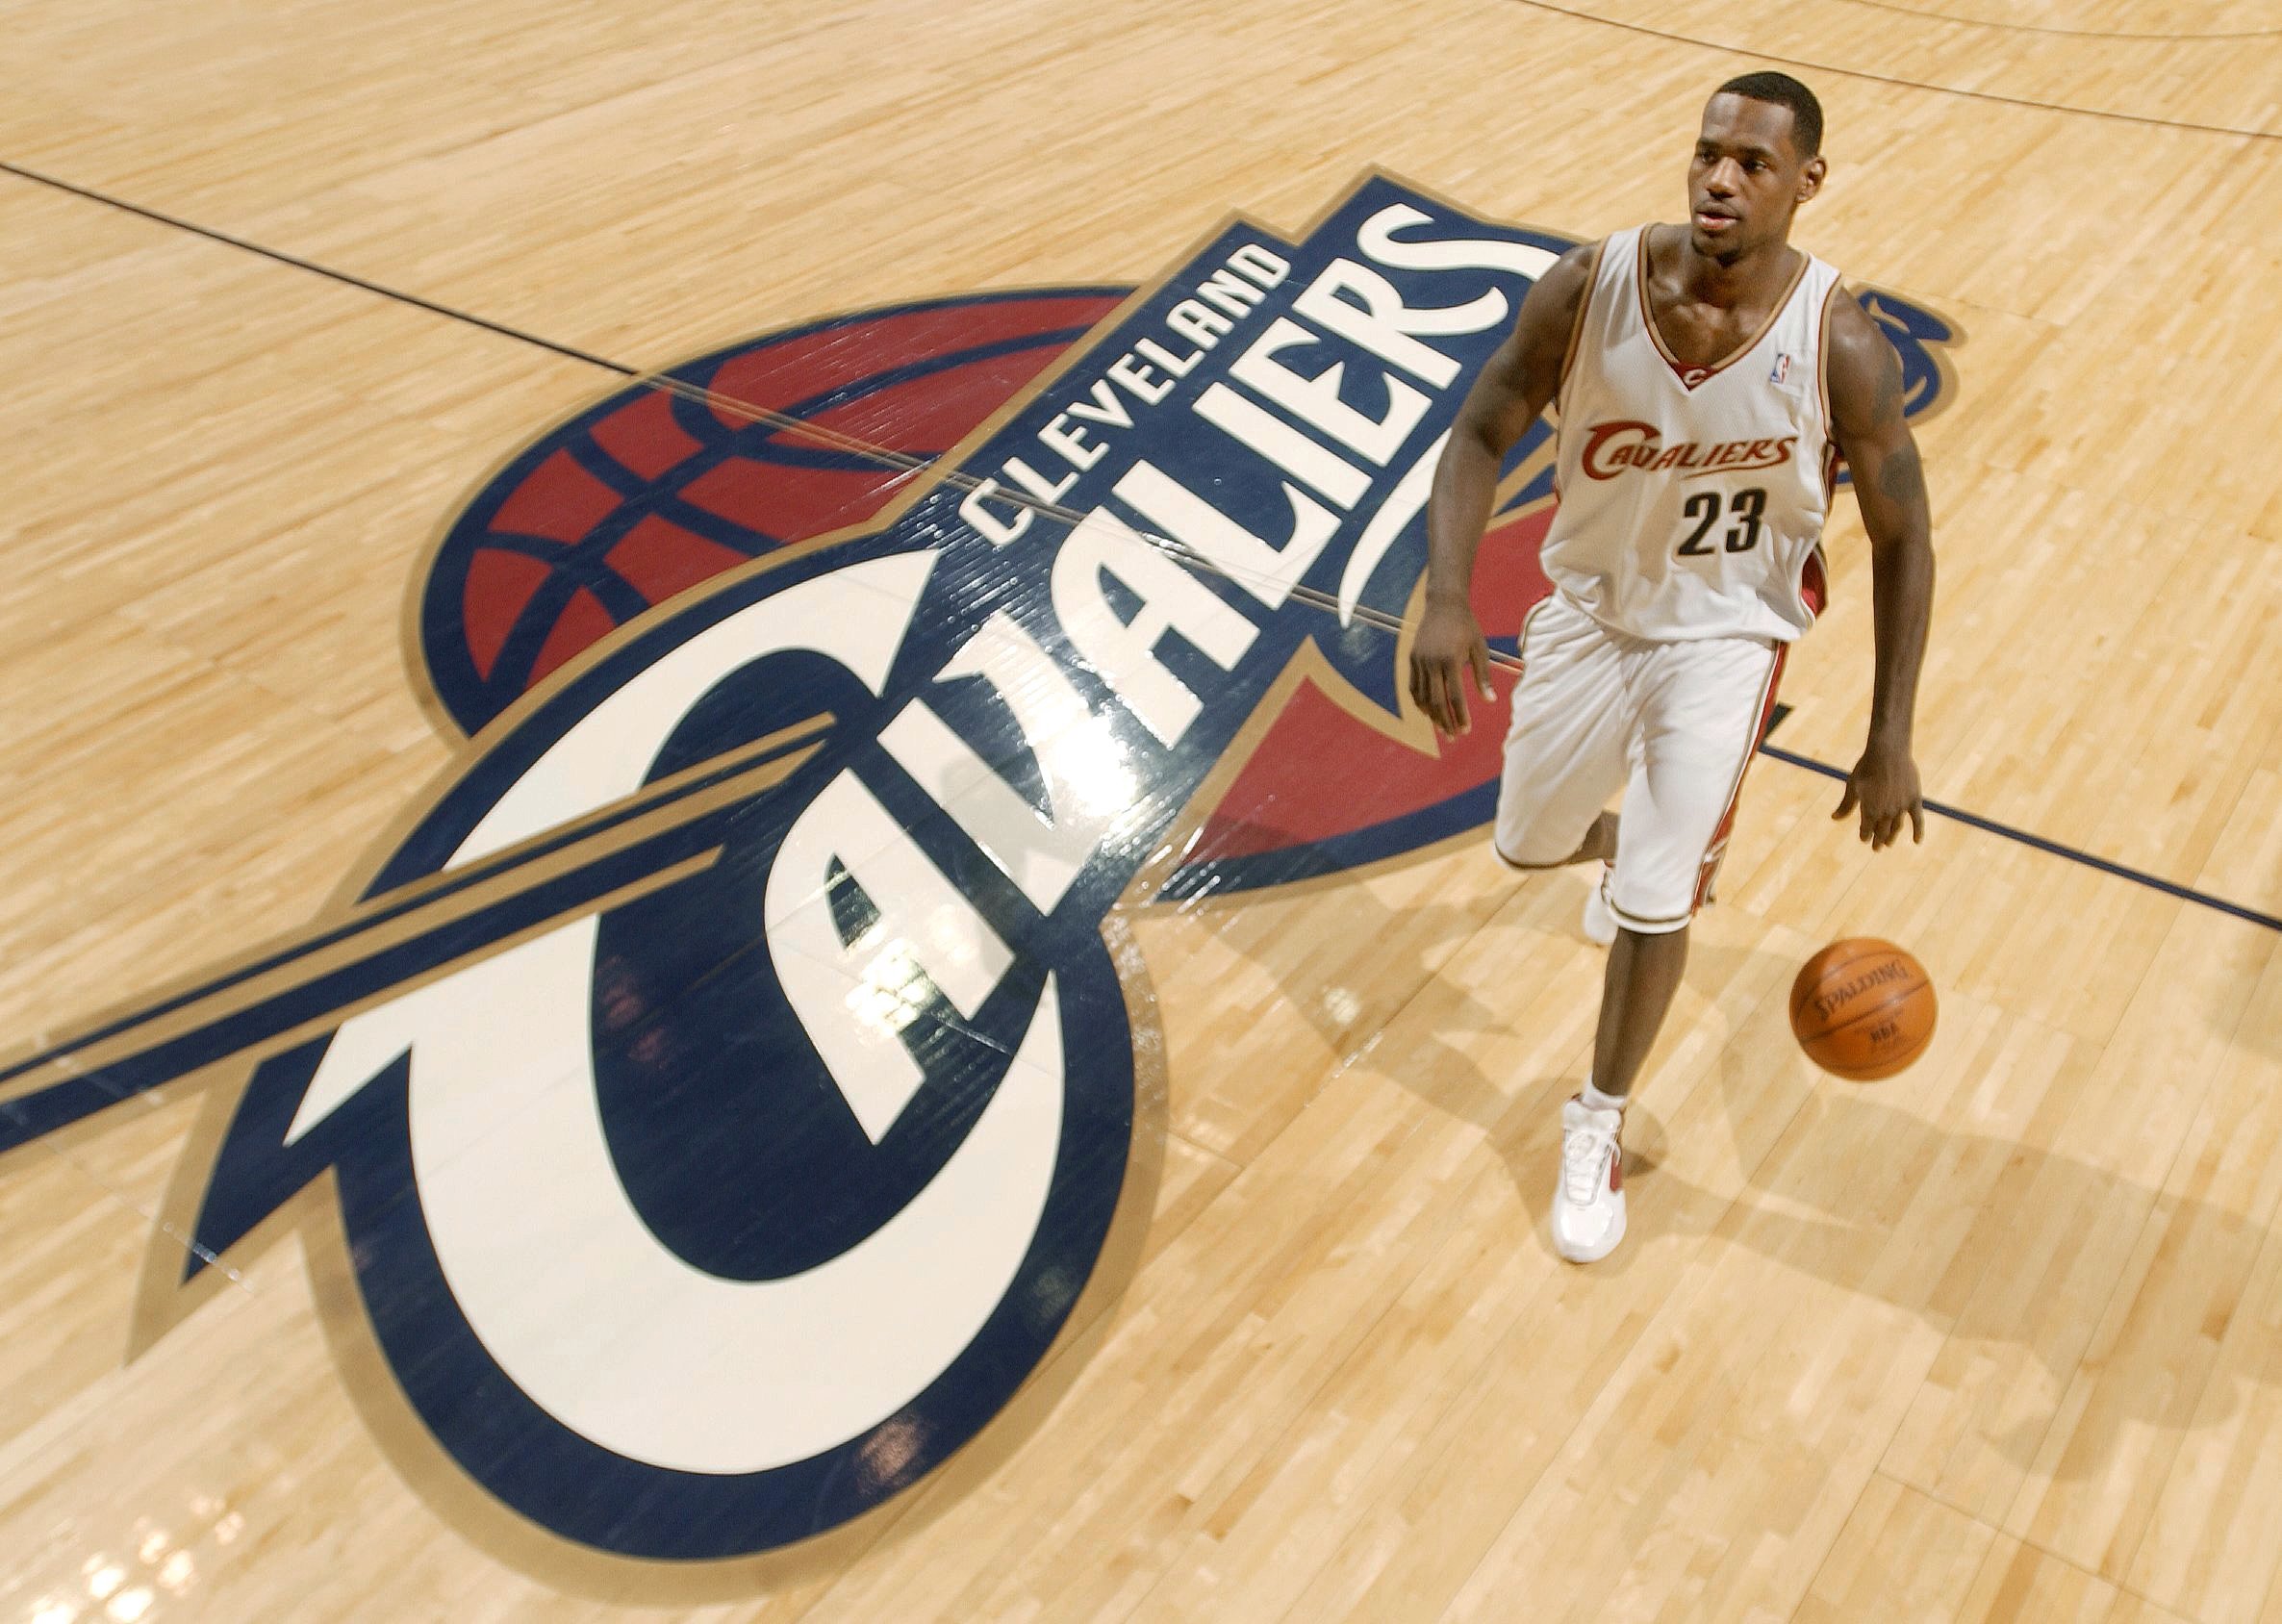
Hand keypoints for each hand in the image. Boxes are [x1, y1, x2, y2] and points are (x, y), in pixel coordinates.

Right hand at [1408, 597, 1495, 736]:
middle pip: (1436, 701)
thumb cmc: (1467, 627)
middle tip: (1454, 737)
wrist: (1444, 604)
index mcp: (1451, 660)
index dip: (1461, 716)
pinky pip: (1413, 687)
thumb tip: (1490, 701)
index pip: (1455, 696)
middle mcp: (1432, 662)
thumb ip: (1483, 676)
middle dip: (1445, 721)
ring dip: (1432, 715)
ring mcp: (1419, 661)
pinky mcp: (1412, 659)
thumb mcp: (1480, 649)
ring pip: (1422, 697)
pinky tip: (1428, 712)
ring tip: (1443, 728)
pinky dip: (1420, 702)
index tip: (1466, 730)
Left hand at [1834, 737, 1924, 849]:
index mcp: (1869, 810)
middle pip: (1882, 831)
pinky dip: (1918, 831)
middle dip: (1878, 840)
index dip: (1865, 835)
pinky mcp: (1914, 800)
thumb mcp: (1852, 786)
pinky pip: (1917, 820)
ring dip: (1892, 837)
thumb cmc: (1866, 767)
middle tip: (1876, 847)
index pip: (1866, 829)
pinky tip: (1916, 841)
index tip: (1864, 839)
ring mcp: (1901, 807)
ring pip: (1896, 827)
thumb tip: (1834, 818)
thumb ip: (1846, 804)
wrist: (1887, 753)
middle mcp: (1885, 812)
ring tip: (1888, 843)